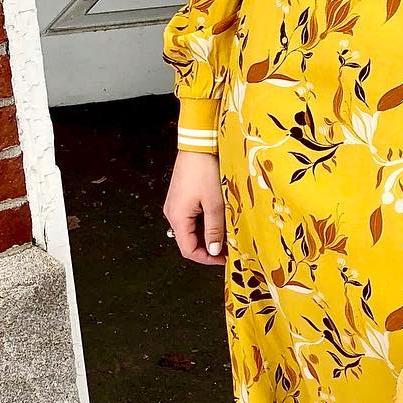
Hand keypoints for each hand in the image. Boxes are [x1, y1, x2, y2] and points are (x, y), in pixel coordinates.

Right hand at [164, 150, 225, 264]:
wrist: (198, 144)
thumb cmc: (205, 171)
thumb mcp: (214, 203)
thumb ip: (214, 229)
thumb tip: (215, 250)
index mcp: (177, 217)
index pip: (188, 249)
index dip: (207, 258)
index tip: (225, 258)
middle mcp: (172, 213)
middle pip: (190, 240)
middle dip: (210, 246)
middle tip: (230, 246)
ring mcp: (176, 204)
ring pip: (192, 229)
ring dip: (209, 233)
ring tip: (228, 232)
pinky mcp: (182, 197)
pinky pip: (193, 217)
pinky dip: (206, 221)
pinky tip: (220, 218)